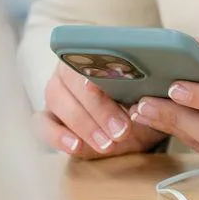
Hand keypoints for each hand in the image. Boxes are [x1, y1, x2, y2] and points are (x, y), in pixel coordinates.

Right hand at [35, 62, 164, 158]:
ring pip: (57, 100)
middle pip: (73, 81)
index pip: (92, 55)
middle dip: (99, 109)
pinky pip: (42, 123)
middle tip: (122, 131)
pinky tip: (76, 146)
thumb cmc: (146, 102)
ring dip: (84, 124)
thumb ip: (153, 92)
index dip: (102, 72)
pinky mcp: (48, 115)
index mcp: (97, 53)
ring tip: (107, 144)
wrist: (140, 121)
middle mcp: (71, 68)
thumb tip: (150, 95)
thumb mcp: (156, 97)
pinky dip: (57, 135)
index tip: (113, 90)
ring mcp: (57, 91)